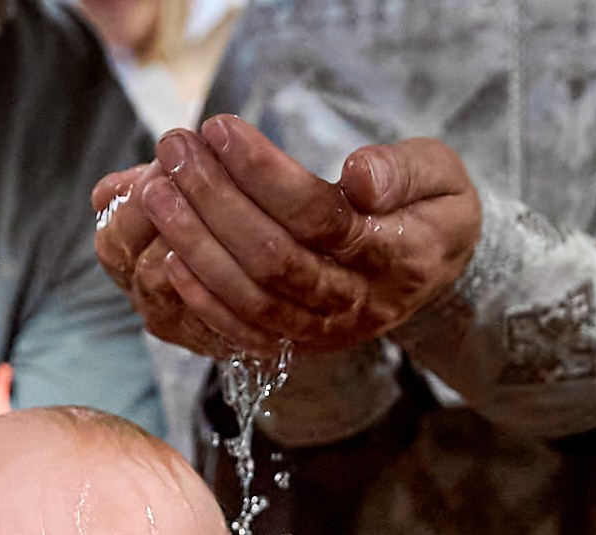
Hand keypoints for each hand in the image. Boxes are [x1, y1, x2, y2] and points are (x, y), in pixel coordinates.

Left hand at [94, 116, 480, 357]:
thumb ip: (402, 171)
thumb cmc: (429, 207)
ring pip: (250, 298)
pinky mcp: (297, 346)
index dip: (263, 173)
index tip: (219, 127)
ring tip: (156, 191)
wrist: (434, 270)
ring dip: (195, 245)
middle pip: (274, 259)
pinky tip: (166, 256)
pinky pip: (242, 333)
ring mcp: (327, 333)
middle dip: (214, 201)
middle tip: (174, 148)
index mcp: (400, 257)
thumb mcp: (439, 174)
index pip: (319, 217)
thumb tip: (358, 175)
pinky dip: (200, 299)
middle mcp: (361, 304)